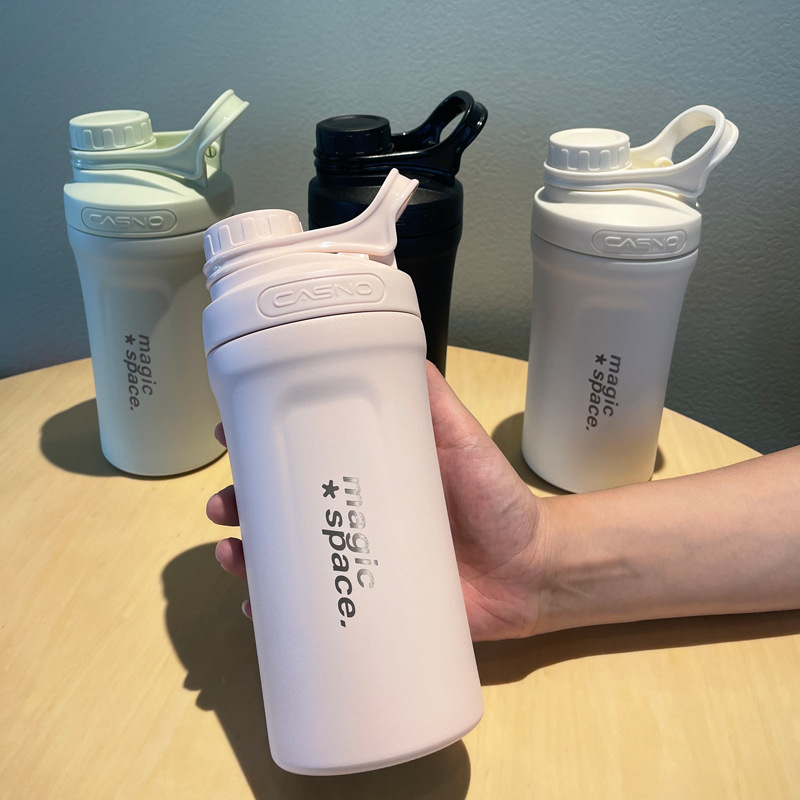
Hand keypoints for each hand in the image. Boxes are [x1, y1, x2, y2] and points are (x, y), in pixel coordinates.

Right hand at [207, 362, 547, 640]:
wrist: (529, 571)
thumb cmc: (496, 500)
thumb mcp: (463, 442)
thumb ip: (435, 404)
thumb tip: (405, 356)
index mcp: (367, 471)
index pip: (302, 451)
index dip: (261, 443)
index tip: (228, 434)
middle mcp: (354, 513)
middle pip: (281, 505)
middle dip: (241, 502)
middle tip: (224, 505)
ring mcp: (356, 560)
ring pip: (286, 556)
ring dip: (248, 554)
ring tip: (234, 555)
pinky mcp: (366, 603)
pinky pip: (312, 608)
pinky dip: (278, 609)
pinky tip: (258, 608)